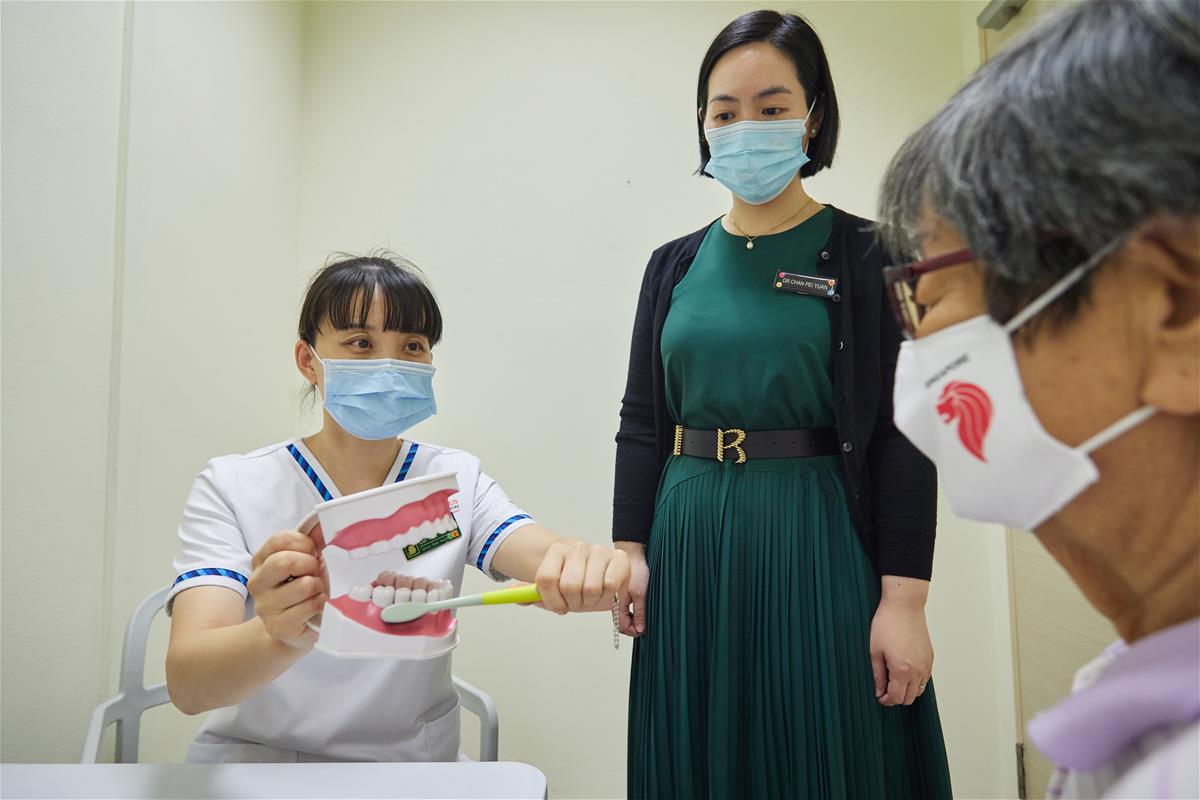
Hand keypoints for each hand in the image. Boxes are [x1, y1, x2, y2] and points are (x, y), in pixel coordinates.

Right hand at [247, 531, 327, 650]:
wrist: (292, 629)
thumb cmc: (300, 589)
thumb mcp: (304, 561)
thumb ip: (310, 542)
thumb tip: (322, 525)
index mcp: (261, 560)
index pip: (280, 539)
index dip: (305, 544)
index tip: (313, 553)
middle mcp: (257, 582)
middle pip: (284, 561)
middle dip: (309, 564)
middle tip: (315, 572)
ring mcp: (265, 606)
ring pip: (304, 585)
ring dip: (319, 586)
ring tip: (315, 591)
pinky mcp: (278, 626)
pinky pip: (311, 606)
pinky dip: (321, 603)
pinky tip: (316, 607)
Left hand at [534, 539, 629, 614]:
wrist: (596, 575)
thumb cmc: (573, 583)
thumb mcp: (551, 590)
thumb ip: (531, 593)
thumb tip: (515, 595)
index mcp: (556, 551)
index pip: (546, 579)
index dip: (551, 600)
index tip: (557, 606)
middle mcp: (577, 547)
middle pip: (569, 586)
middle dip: (572, 603)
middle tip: (576, 601)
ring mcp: (598, 550)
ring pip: (590, 588)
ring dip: (590, 601)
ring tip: (591, 596)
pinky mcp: (618, 558)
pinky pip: (610, 585)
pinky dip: (608, 596)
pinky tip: (605, 591)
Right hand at [614, 541, 647, 635]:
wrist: (634, 554)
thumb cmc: (637, 570)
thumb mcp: (641, 593)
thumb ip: (640, 612)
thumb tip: (640, 629)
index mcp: (617, 604)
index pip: (622, 626)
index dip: (633, 631)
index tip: (643, 630)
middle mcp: (616, 603)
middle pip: (622, 624)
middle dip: (633, 627)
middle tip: (644, 626)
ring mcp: (618, 599)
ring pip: (624, 617)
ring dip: (633, 620)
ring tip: (644, 617)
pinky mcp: (622, 595)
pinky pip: (625, 609)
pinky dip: (632, 613)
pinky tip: (640, 608)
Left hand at [869, 598, 933, 706]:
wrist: (904, 606)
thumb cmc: (887, 624)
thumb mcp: (875, 652)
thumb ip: (878, 675)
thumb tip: (879, 691)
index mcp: (902, 670)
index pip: (897, 697)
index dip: (886, 700)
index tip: (879, 696)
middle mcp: (918, 670)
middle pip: (909, 698)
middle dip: (896, 697)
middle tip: (884, 689)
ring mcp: (927, 664)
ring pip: (919, 690)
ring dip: (907, 690)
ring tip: (893, 679)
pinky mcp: (930, 657)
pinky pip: (925, 678)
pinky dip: (915, 681)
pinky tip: (904, 671)